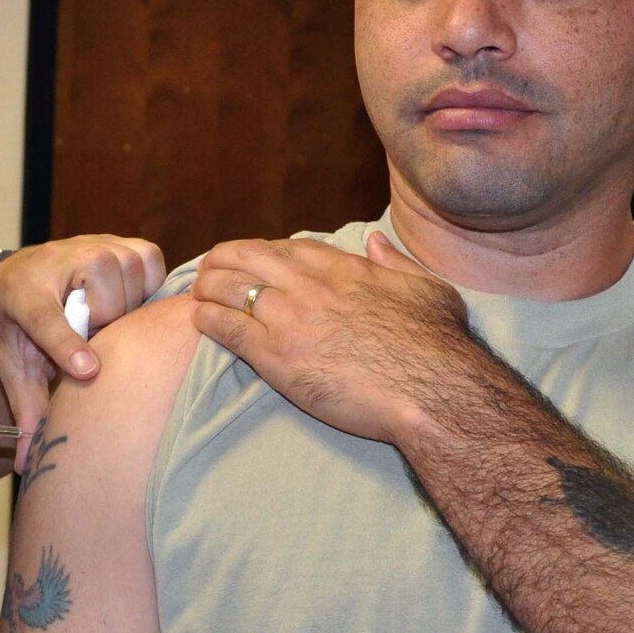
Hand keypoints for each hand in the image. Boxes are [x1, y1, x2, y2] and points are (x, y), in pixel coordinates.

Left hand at [0, 235, 165, 453]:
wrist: (17, 278)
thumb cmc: (18, 330)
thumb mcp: (15, 368)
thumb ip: (27, 410)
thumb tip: (25, 466)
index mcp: (23, 296)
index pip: (47, 323)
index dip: (67, 347)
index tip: (88, 370)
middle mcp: (57, 261)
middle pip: (104, 307)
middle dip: (103, 329)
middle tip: (89, 334)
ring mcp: (92, 243)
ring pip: (132, 285)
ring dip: (124, 307)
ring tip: (103, 315)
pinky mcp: (122, 240)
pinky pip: (152, 266)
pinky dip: (145, 285)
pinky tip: (123, 298)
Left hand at [189, 231, 481, 446]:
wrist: (431, 390)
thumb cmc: (437, 344)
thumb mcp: (427, 288)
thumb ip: (395, 262)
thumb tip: (374, 242)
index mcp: (343, 268)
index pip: (289, 247)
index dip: (264, 249)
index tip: (254, 257)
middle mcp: (309, 286)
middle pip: (249, 257)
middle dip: (224, 258)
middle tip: (210, 266)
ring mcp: (290, 319)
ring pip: (231, 288)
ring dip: (207, 286)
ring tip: (196, 291)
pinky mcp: (277, 357)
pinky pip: (229, 329)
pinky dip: (208, 319)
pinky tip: (196, 319)